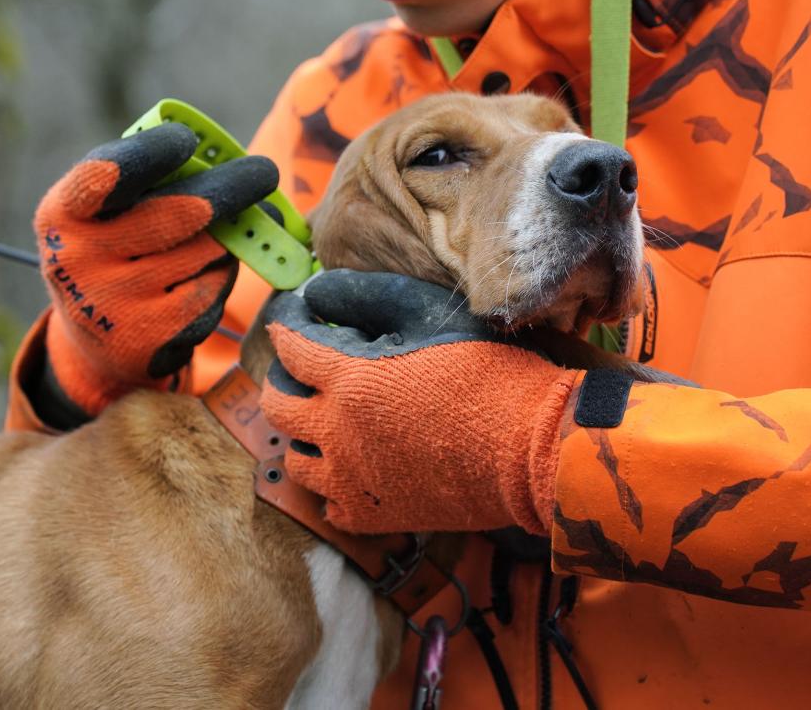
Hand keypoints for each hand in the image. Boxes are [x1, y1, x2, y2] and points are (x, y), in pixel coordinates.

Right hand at [35, 123, 278, 415]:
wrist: (95, 338)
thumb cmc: (113, 248)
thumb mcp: (106, 211)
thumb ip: (148, 180)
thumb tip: (224, 159)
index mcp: (61, 213)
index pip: (105, 175)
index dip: (150, 154)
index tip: (189, 142)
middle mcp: (76, 261)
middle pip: (176, 214)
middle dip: (229, 188)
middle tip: (264, 172)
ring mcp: (112, 304)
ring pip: (205, 251)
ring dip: (230, 235)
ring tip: (236, 226)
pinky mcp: (149, 337)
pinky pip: (211, 290)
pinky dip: (222, 273)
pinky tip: (214, 269)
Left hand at [261, 269, 577, 535]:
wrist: (531, 448)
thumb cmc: (488, 373)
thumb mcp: (426, 314)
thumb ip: (365, 298)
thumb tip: (314, 293)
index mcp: (348, 381)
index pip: (291, 350)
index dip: (286, 329)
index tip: (291, 322)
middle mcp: (338, 433)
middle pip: (279, 408)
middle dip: (281, 383)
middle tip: (298, 374)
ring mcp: (354, 481)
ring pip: (297, 462)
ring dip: (302, 437)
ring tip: (323, 423)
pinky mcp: (377, 516)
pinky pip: (330, 506)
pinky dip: (332, 486)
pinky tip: (353, 469)